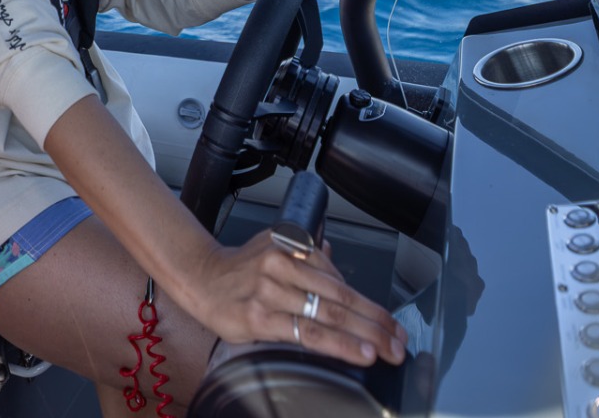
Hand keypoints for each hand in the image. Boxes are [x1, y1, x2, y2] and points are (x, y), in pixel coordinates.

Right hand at [181, 230, 405, 366]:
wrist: (199, 278)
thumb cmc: (238, 267)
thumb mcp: (272, 245)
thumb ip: (303, 252)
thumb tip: (331, 256)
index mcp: (290, 248)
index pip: (338, 279)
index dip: (367, 303)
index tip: (390, 322)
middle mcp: (282, 267)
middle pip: (339, 298)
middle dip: (375, 321)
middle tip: (399, 340)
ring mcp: (270, 293)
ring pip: (327, 315)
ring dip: (363, 334)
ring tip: (386, 349)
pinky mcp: (260, 318)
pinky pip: (306, 333)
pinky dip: (337, 343)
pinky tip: (357, 352)